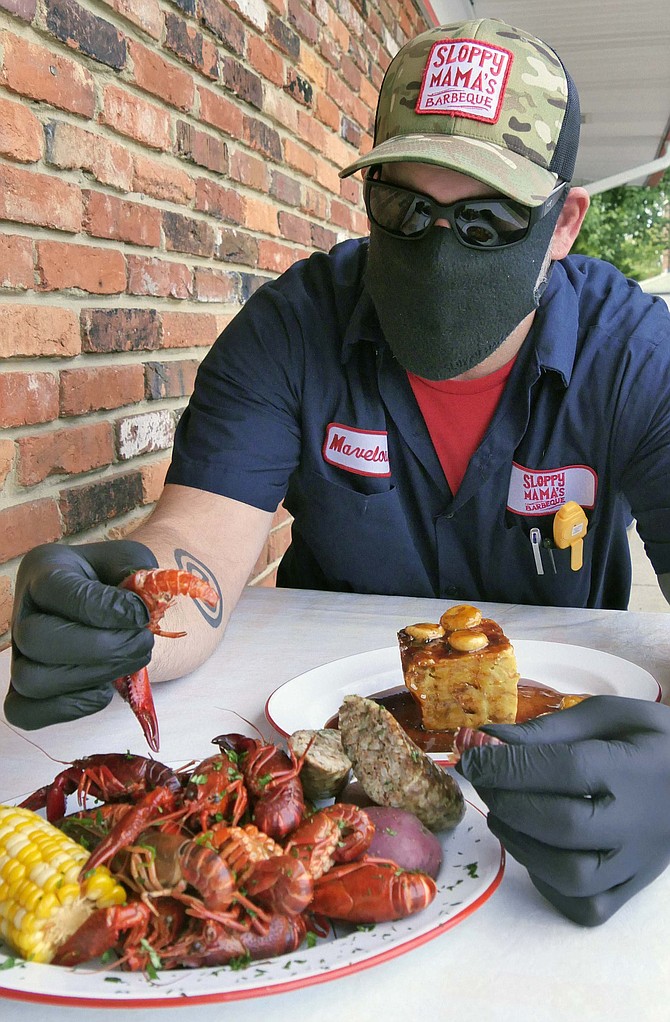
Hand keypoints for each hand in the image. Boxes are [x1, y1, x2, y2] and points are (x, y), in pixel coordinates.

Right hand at [6, 540, 157, 728]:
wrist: (102, 598)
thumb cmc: (112, 577)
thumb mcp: (129, 560)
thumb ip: (137, 575)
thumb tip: (137, 610)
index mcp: (45, 570)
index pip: (56, 589)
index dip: (102, 608)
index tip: (141, 615)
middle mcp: (23, 612)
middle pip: (37, 640)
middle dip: (101, 648)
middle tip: (143, 641)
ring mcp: (19, 654)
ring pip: (31, 680)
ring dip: (92, 677)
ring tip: (131, 660)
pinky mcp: (23, 688)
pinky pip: (25, 712)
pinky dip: (69, 708)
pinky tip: (104, 690)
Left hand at [456, 696, 669, 924]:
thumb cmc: (652, 741)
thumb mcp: (609, 716)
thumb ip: (549, 729)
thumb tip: (488, 737)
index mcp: (636, 768)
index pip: (564, 770)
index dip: (509, 766)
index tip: (473, 756)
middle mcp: (640, 823)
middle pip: (563, 825)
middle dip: (509, 802)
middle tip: (483, 782)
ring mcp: (639, 863)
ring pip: (572, 876)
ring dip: (522, 845)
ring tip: (501, 814)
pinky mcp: (634, 888)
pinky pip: (587, 906)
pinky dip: (548, 884)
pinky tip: (534, 848)